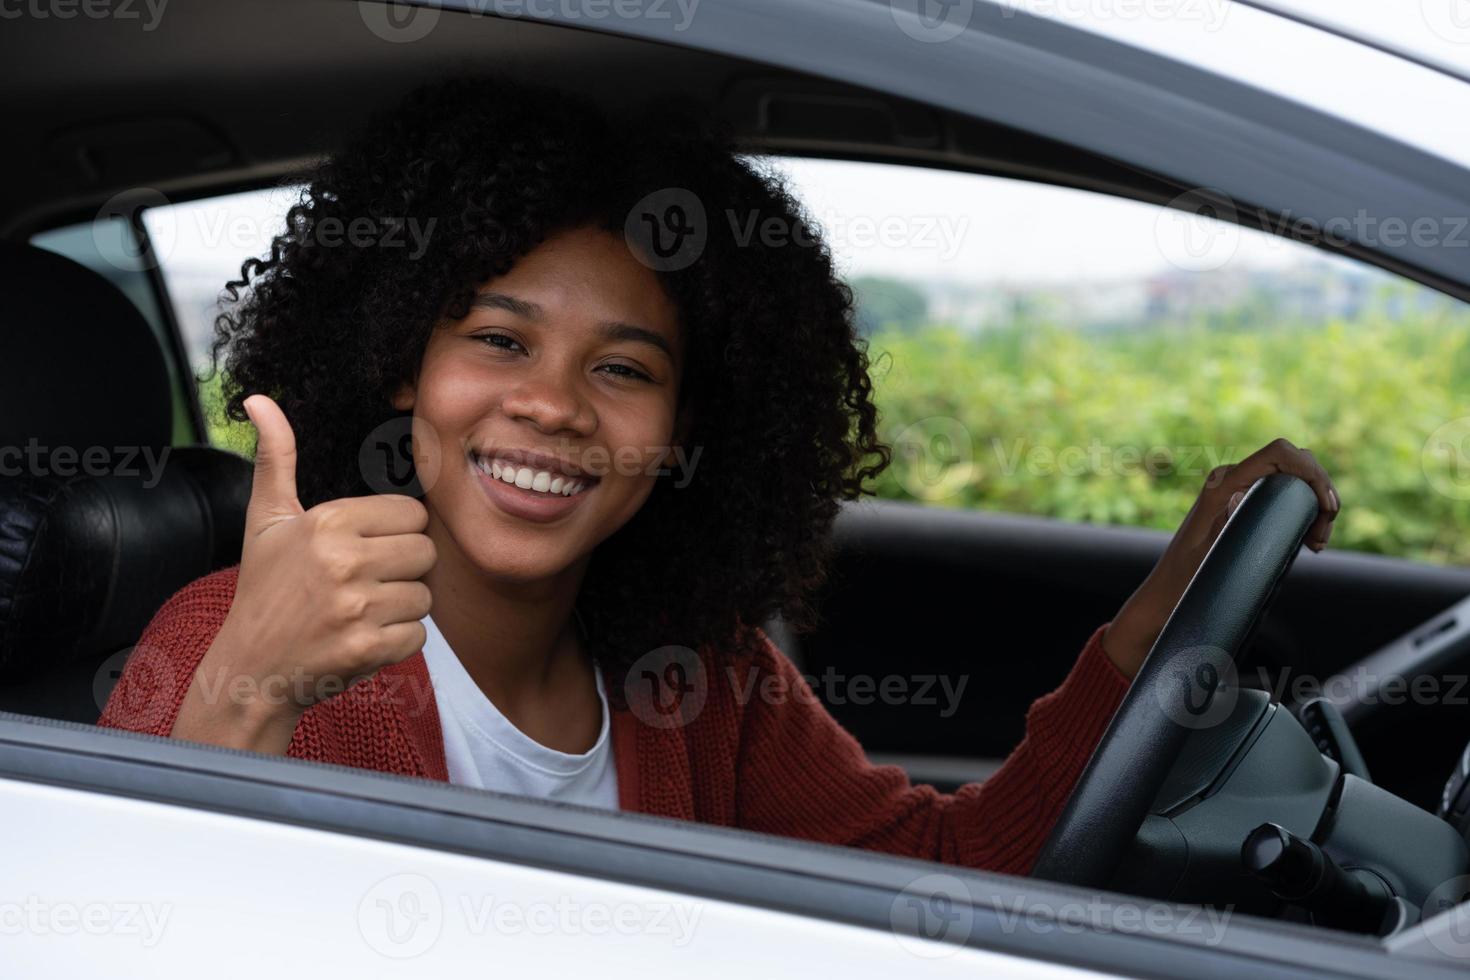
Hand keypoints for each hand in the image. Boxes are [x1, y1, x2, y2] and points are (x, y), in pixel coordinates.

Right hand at [170, 395, 436, 752]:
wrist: (251, 669)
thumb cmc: (264, 590)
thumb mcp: (266, 520)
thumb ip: (275, 458)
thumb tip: (259, 398)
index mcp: (327, 522)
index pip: (411, 513)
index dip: (394, 534)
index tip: (364, 550)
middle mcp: (343, 560)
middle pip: (425, 552)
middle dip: (403, 569)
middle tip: (366, 583)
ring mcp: (356, 607)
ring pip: (425, 595)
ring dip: (401, 607)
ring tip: (361, 611)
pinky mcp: (367, 648)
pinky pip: (419, 634)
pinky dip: (398, 641)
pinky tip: (363, 638)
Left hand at [1101, 438, 1339, 678]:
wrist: (1168, 592)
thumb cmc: (1186, 579)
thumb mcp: (1207, 554)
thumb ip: (1222, 526)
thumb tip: (1238, 497)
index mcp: (1223, 484)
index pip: (1279, 454)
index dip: (1312, 472)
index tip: (1327, 507)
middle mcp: (1231, 479)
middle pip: (1293, 463)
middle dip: (1320, 493)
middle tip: (1321, 537)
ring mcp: (1238, 489)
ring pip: (1293, 479)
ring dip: (1315, 505)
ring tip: (1316, 543)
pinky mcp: (1243, 502)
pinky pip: (1283, 493)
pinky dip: (1304, 511)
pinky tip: (1309, 540)